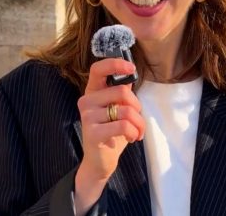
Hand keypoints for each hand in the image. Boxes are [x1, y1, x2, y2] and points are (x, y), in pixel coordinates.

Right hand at [74, 59, 144, 212]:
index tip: (131, 68)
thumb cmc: (112, 132)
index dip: (115, 64)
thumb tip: (130, 73)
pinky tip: (132, 138)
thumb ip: (121, 92)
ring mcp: (87, 117)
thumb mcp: (118, 109)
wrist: (100, 162)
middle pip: (121, 91)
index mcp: (92, 92)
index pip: (97, 69)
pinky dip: (134, 132)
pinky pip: (123, 125)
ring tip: (137, 132)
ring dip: (139, 123)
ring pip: (126, 110)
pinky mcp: (92, 132)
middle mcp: (86, 101)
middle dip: (137, 107)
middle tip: (138, 120)